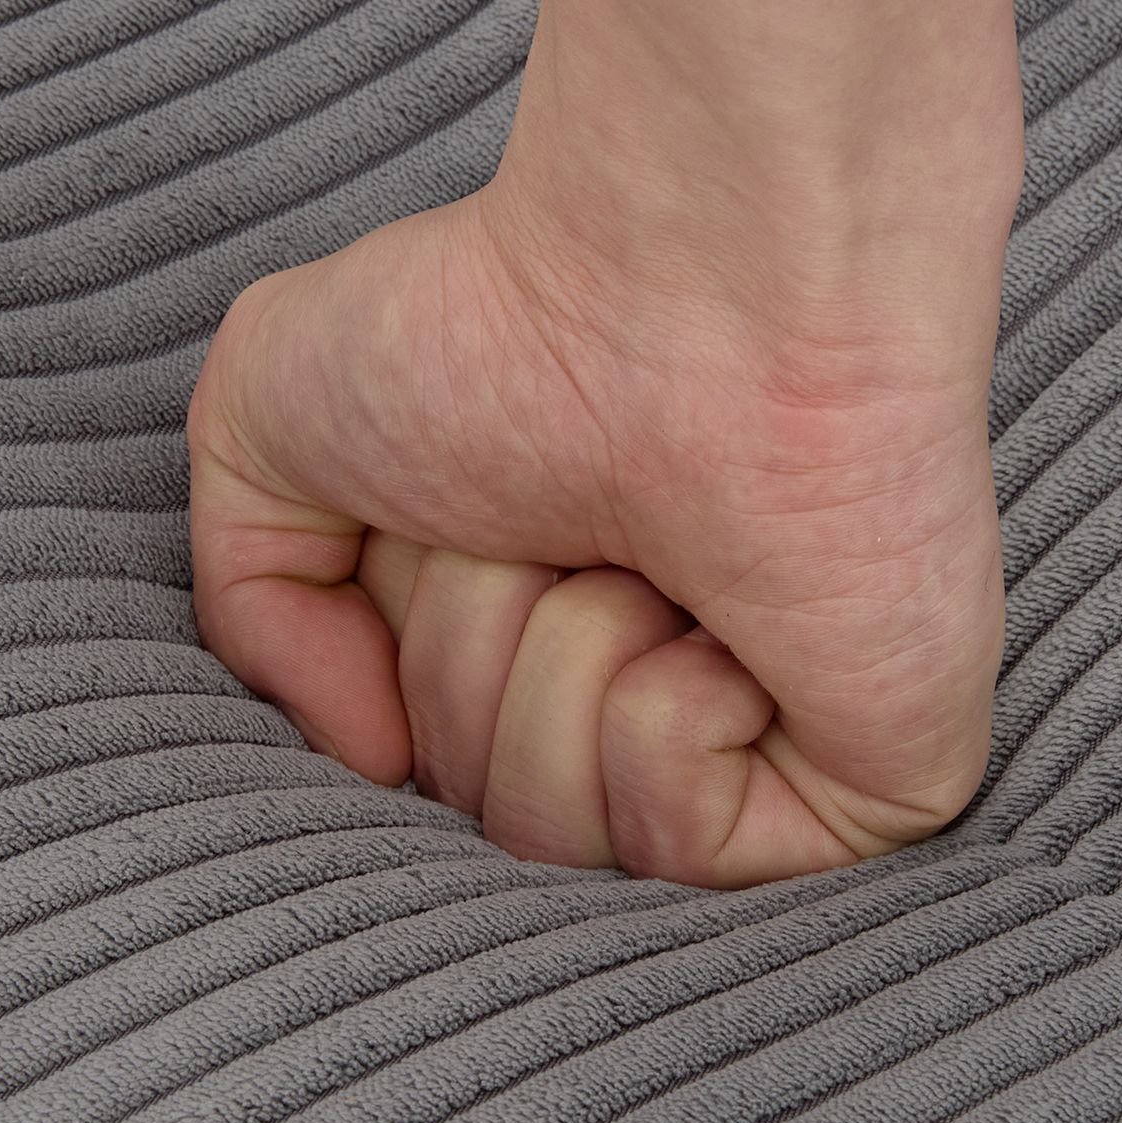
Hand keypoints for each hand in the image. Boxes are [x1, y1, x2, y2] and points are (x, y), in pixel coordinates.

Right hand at [185, 136, 1010, 889]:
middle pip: (472, 815)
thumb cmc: (505, 323)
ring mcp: (763, 762)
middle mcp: (646, 709)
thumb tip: (373, 756)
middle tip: (555, 519)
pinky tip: (732, 609)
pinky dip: (662, 710)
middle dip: (468, 653)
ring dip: (558, 662)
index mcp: (537, 647)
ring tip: (647, 550)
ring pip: (560, 834)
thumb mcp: (270, 425)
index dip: (399, 661)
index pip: (419, 774)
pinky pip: (677, 843)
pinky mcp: (867, 793)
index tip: (457, 524)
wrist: (697, 278)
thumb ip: (254, 607)